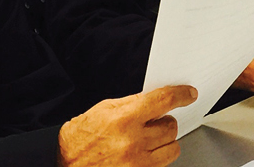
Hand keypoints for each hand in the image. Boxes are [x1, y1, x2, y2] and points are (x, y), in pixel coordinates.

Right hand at [58, 84, 197, 166]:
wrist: (64, 165)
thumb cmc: (79, 139)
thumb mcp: (102, 109)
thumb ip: (131, 103)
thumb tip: (156, 98)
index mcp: (123, 119)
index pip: (163, 101)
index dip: (180, 95)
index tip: (189, 94)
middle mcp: (133, 142)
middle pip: (171, 126)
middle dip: (164, 121)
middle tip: (152, 122)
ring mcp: (137, 163)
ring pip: (173, 148)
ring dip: (165, 142)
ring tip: (149, 139)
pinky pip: (162, 164)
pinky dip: (157, 157)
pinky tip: (142, 153)